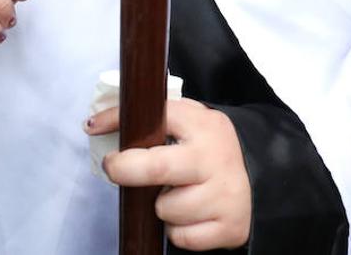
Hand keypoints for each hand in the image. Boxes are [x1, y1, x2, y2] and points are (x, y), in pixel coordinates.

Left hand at [88, 98, 250, 250]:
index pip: (161, 115)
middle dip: (125, 169)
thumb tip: (100, 123)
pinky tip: (191, 215)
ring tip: (177, 194)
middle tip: (114, 168)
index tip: (93, 125)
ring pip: (165, 208)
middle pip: (156, 167)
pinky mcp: (228, 226)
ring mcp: (224, 194)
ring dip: (161, 207)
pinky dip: (178, 230)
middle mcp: (216, 158)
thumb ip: (158, 120)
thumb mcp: (192, 124)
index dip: (120, 119)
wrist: (256, 183)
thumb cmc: (209, 153)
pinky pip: (180, 236)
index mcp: (207, 126)